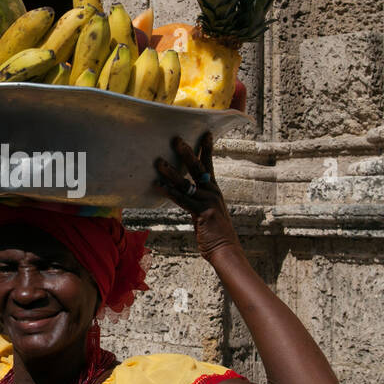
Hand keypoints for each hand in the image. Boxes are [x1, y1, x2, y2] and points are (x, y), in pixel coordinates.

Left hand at [153, 132, 241, 262]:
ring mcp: (208, 202)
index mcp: (214, 191)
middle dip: (187, 152)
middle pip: (198, 168)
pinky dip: (168, 192)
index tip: (205, 133)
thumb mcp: (210, 213)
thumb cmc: (216, 234)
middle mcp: (212, 193)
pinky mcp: (201, 213)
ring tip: (157, 162)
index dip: (207, 149)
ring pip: (186, 183)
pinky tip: (157, 186)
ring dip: (170, 172)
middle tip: (175, 139)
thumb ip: (199, 202)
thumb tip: (187, 196)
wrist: (226, 250)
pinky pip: (181, 200)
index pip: (209, 166)